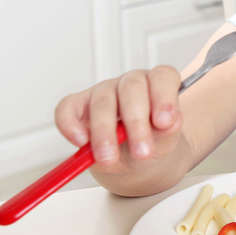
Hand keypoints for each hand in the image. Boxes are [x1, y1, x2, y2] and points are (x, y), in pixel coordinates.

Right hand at [54, 65, 183, 175]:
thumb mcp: (166, 140)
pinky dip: (70, 125)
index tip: (164, 122)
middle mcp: (131, 83)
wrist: (136, 158)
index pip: (162, 76)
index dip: (164, 97)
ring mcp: (103, 91)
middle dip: (136, 124)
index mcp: (157, 85)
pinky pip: (67, 109)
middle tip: (141, 152)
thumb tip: (168, 122)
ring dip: (104, 132)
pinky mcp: (78, 106)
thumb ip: (168, 130)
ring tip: (109, 157)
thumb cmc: (153, 141)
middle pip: (131, 90)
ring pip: (102, 102)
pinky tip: (80, 142)